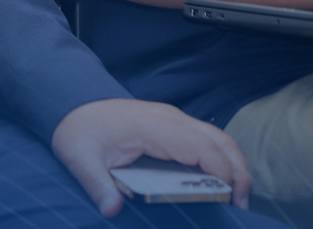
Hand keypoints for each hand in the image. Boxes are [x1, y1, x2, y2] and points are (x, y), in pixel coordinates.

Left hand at [51, 99, 250, 216]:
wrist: (71, 101)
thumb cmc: (78, 130)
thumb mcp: (79, 158)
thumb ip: (96, 184)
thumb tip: (112, 210)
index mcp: (153, 126)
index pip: (200, 146)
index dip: (221, 172)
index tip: (229, 199)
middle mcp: (171, 119)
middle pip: (220, 140)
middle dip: (238, 171)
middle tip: (241, 206)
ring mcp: (174, 119)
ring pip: (218, 137)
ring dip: (234, 165)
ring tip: (236, 199)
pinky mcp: (173, 125)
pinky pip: (207, 139)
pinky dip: (221, 159)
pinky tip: (219, 183)